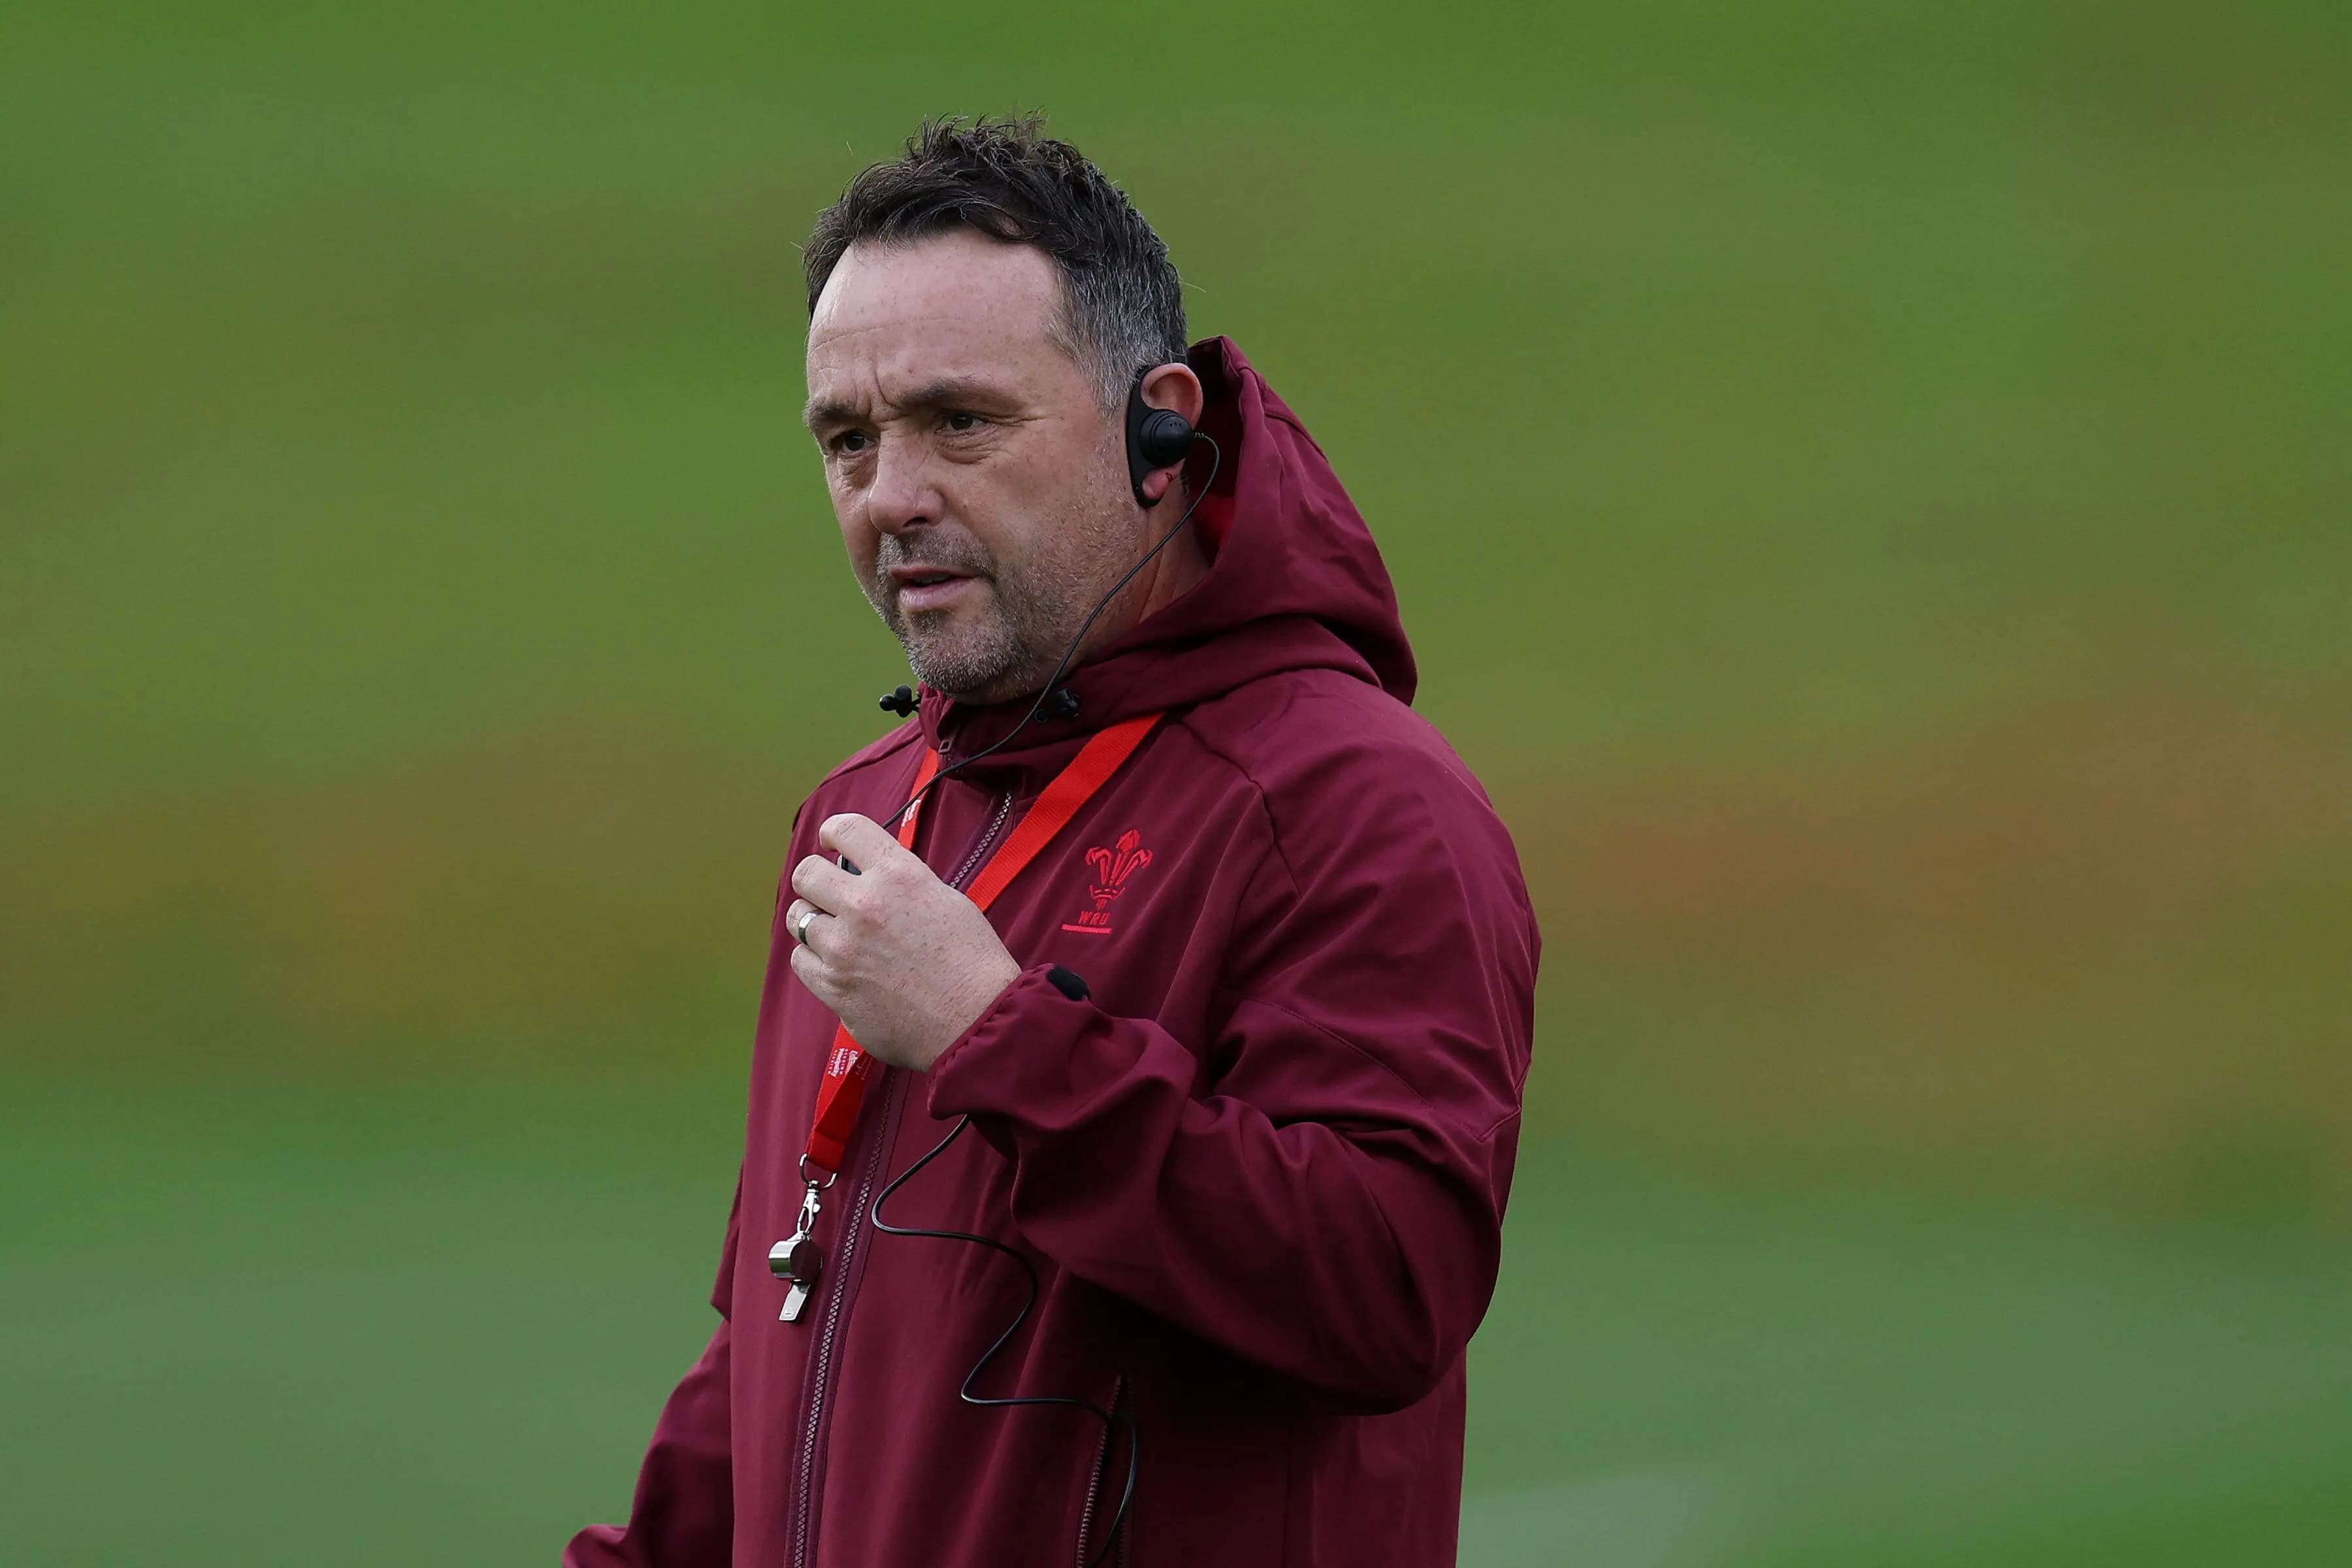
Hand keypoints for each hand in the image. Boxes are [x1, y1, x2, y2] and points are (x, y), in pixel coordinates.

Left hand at [785, 814, 1021, 1071]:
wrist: (977, 1020)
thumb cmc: (972, 962)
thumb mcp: (947, 900)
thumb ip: (903, 882)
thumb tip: (873, 878)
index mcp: (898, 875)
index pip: (845, 828)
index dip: (832, 832)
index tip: (831, 842)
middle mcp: (865, 904)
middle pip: (806, 873)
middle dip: (815, 880)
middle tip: (828, 892)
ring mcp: (844, 947)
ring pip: (798, 918)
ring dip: (813, 921)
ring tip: (834, 932)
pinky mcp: (833, 986)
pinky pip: (800, 959)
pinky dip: (814, 959)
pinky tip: (837, 964)